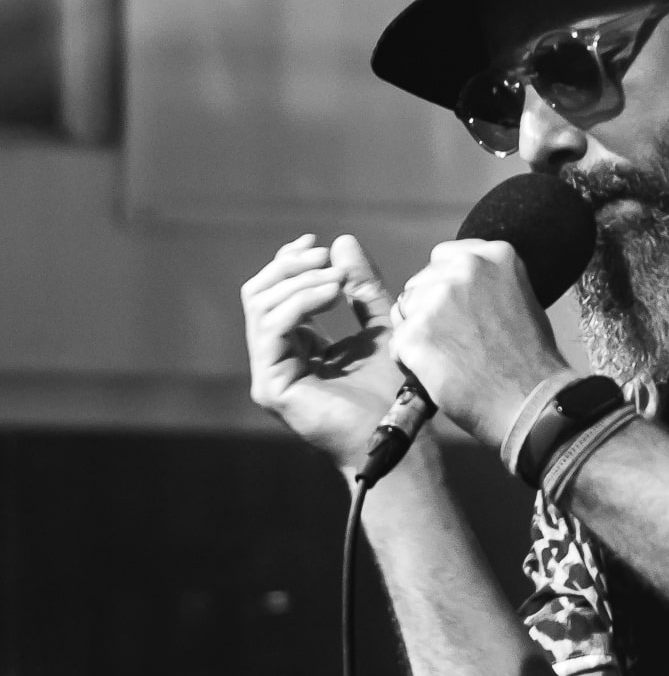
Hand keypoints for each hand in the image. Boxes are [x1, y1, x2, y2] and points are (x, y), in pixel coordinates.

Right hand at [241, 233, 404, 472]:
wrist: (401, 434)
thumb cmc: (394, 391)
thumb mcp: (380, 324)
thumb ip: (361, 287)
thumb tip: (340, 241)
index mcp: (295, 346)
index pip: (274, 293)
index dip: (290, 263)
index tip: (319, 244)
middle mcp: (276, 359)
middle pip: (259, 293)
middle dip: (292, 267)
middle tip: (327, 259)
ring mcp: (270, 374)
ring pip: (261, 305)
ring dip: (300, 282)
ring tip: (338, 281)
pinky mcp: (272, 387)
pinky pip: (272, 328)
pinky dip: (301, 302)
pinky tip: (333, 295)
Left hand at [389, 239, 568, 448]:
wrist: (530, 403)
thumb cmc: (531, 364)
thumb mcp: (521, 300)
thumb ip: (487, 284)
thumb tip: (460, 289)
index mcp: (493, 256)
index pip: (443, 258)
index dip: (444, 288)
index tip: (456, 310)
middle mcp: (464, 269)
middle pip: (419, 284)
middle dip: (428, 311)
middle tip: (455, 342)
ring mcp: (437, 300)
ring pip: (404, 313)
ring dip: (419, 336)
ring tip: (451, 361)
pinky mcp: (416, 333)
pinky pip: (397, 346)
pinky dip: (411, 364)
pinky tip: (439, 375)